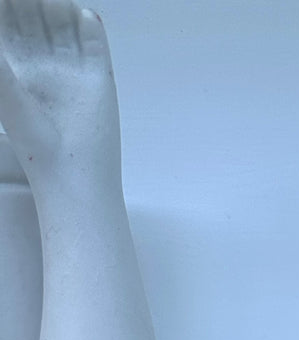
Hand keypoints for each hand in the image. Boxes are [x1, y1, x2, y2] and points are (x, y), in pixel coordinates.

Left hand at [0, 0, 119, 180]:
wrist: (75, 174)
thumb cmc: (35, 143)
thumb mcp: (4, 91)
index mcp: (17, 68)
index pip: (10, 24)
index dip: (10, 8)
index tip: (10, 1)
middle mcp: (44, 66)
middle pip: (36, 18)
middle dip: (32, 1)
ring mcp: (72, 70)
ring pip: (64, 24)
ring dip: (59, 5)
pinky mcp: (99, 78)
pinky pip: (95, 42)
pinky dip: (90, 24)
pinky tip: (84, 13)